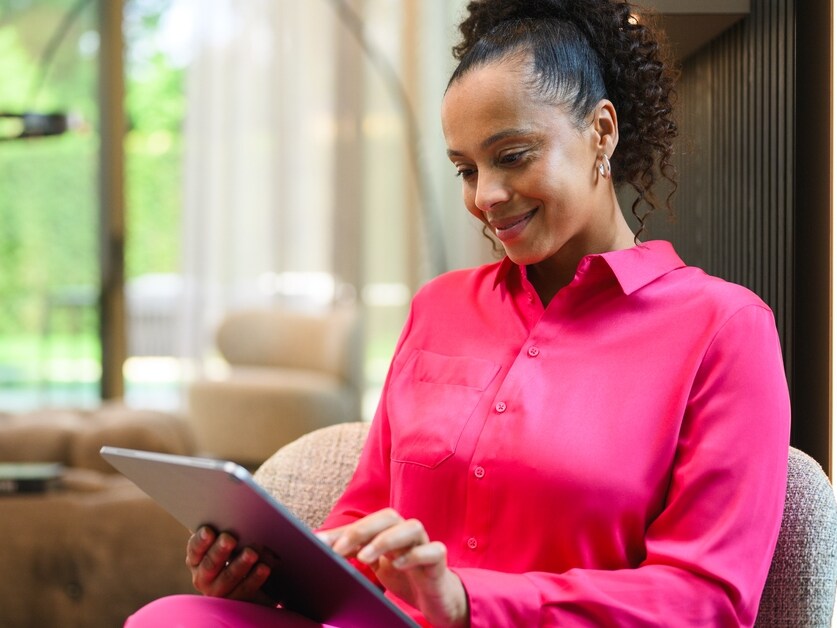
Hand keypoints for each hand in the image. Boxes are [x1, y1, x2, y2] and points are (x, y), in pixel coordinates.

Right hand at [185, 526, 273, 603]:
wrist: (250, 577)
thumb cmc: (235, 548)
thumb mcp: (226, 540)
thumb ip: (222, 530)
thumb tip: (227, 511)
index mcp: (196, 559)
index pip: (195, 549)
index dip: (201, 540)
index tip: (209, 530)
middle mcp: (203, 578)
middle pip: (210, 564)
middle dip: (220, 551)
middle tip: (230, 538)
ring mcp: (219, 592)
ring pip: (228, 578)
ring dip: (240, 564)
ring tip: (252, 552)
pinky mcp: (237, 602)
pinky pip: (245, 590)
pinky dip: (255, 578)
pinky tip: (264, 567)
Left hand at [318, 509, 468, 627]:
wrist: (436, 596)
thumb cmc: (404, 575)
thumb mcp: (374, 564)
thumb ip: (352, 552)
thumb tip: (319, 545)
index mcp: (389, 531)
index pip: (364, 523)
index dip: (341, 532)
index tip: (319, 543)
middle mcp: (406, 533)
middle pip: (388, 517)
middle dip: (361, 530)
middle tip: (339, 550)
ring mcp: (425, 544)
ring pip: (412, 527)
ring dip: (386, 539)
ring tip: (364, 558)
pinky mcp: (439, 560)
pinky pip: (432, 550)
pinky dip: (416, 554)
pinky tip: (399, 565)